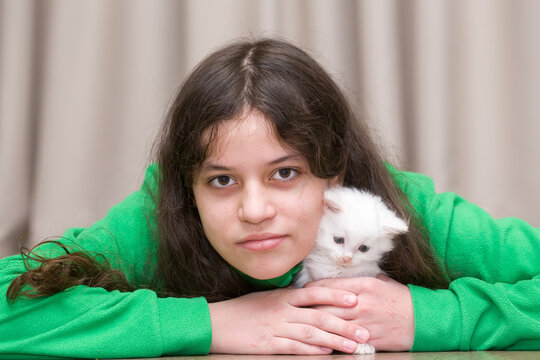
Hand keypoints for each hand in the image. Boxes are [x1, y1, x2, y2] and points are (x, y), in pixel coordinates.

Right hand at [208, 287, 370, 353]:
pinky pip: (293, 346)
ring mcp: (276, 326)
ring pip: (311, 331)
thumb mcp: (268, 298)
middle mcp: (283, 309)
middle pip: (319, 314)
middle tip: (365, 330)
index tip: (357, 299)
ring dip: (334, 338)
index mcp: (283, 296)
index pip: (315, 292)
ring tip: (353, 345)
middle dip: (344, 323)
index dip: (337, 295)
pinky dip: (311, 349)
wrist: (217, 322)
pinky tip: (325, 352)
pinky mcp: (268, 344)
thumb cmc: (243, 310)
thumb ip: (290, 299)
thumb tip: (312, 300)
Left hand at [306, 274, 414, 351]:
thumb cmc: (402, 299)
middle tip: (295, 308)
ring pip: (331, 323)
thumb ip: (363, 281)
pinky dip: (331, 340)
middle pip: (326, 305)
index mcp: (364, 285)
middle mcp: (361, 303)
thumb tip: (347, 280)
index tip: (303, 290)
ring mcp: (364, 322)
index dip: (313, 288)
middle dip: (308, 307)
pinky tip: (321, 340)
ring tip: (302, 324)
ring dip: (316, 324)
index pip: (330, 285)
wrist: (424, 320)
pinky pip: (344, 340)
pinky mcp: (368, 339)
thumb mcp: (383, 282)